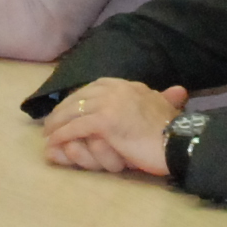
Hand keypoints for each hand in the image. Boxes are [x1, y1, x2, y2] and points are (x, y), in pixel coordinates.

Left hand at [41, 79, 185, 178]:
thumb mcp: (166, 106)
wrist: (178, 141)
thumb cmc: (173, 129)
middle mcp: (116, 89)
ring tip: (48, 134)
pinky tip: (53, 142)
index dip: (77, 99)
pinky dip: (61, 135)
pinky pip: (76, 127)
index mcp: (127, 84)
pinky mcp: (104, 121)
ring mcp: (109, 103)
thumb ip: (164, 97)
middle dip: (62, 110)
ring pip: (73, 111)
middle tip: (51, 123)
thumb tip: (179, 90)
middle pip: (79, 97)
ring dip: (57, 123)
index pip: (93, 87)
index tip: (68, 109)